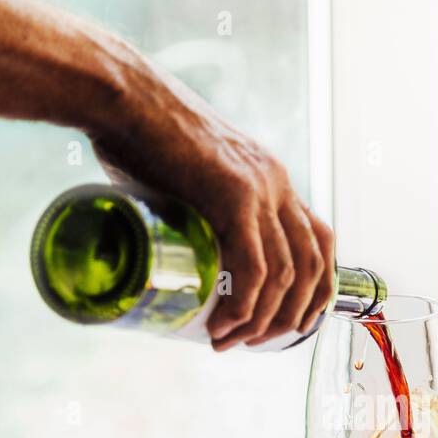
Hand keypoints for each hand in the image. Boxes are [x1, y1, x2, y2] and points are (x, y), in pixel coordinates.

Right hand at [89, 59, 333, 350]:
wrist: (119, 94)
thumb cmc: (136, 133)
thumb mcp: (184, 175)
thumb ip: (194, 207)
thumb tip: (172, 250)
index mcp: (272, 178)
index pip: (318, 241)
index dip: (313, 289)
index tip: (289, 322)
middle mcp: (276, 183)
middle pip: (313, 266)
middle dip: (292, 316)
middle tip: (255, 343)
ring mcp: (258, 189)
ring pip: (286, 275)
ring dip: (261, 321)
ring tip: (228, 343)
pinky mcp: (232, 196)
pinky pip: (256, 268)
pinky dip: (244, 307)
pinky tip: (223, 326)